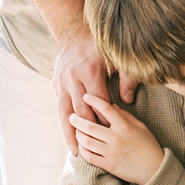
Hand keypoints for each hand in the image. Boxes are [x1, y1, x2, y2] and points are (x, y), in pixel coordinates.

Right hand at [52, 28, 128, 153]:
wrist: (72, 33)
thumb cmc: (98, 47)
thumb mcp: (116, 57)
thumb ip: (126, 77)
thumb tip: (129, 100)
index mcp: (90, 72)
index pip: (99, 102)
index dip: (105, 118)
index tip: (111, 133)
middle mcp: (73, 79)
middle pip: (81, 110)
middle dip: (88, 130)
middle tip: (95, 149)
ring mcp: (62, 82)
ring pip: (65, 112)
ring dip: (70, 133)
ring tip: (75, 151)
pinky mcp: (55, 85)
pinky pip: (59, 107)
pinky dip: (63, 123)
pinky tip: (68, 136)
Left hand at [73, 95, 163, 184]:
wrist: (154, 169)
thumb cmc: (148, 145)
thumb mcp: (140, 126)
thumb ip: (125, 115)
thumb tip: (111, 105)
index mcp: (125, 127)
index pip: (106, 109)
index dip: (93, 100)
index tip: (86, 96)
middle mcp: (116, 139)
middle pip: (90, 127)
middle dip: (77, 120)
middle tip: (72, 116)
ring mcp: (111, 153)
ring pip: (87, 141)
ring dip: (78, 134)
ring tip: (76, 130)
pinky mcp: (108, 165)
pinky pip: (89, 156)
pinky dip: (83, 149)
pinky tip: (81, 145)